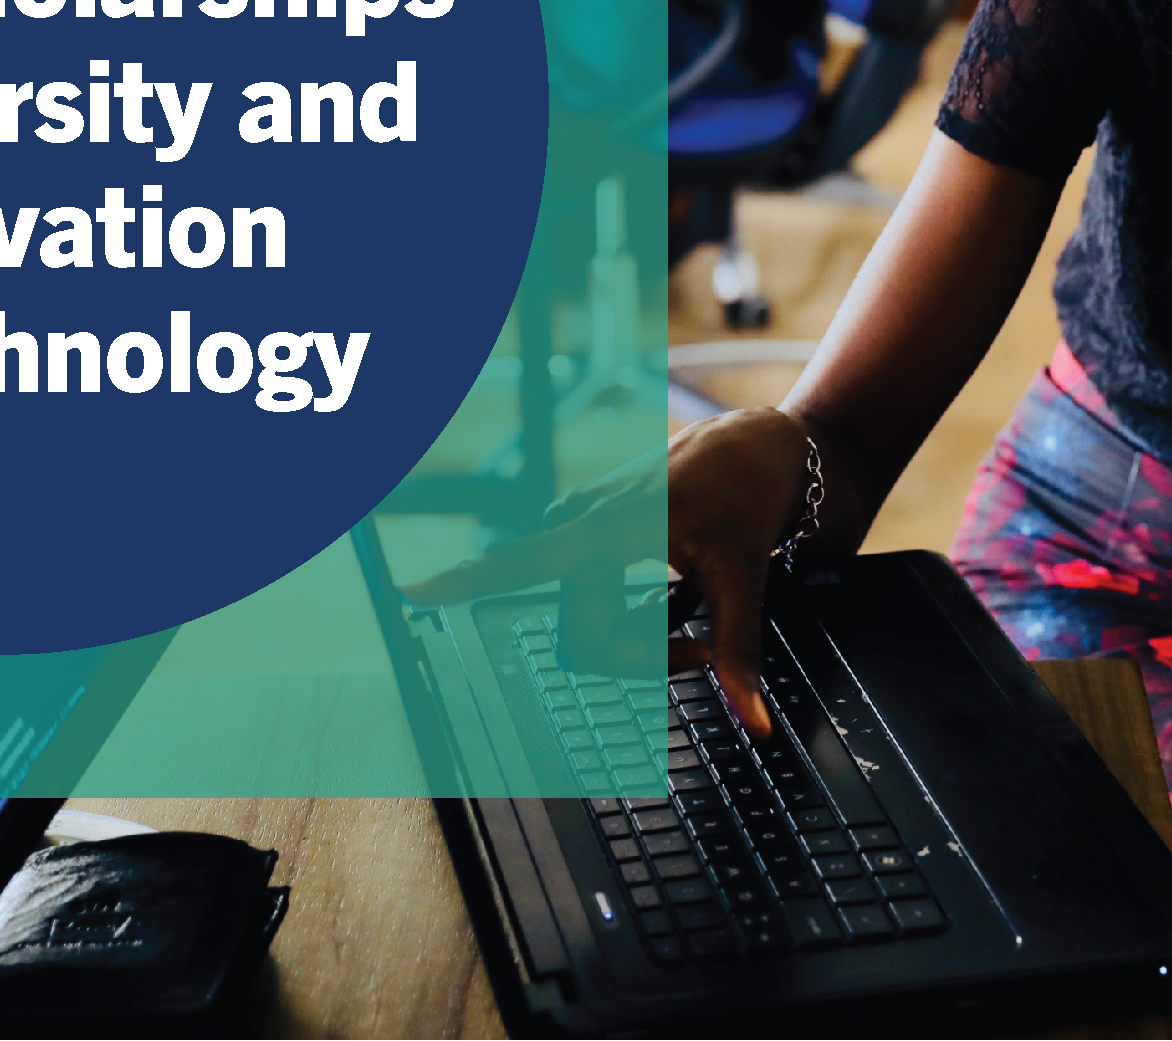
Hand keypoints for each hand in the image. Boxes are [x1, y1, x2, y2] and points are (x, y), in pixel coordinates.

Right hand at [403, 405, 821, 734]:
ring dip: (648, 634)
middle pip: (585, 636)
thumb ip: (740, 654)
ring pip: (593, 624)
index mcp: (610, 526)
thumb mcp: (747, 578)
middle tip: (706, 647)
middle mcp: (583, 522)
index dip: (468, 581)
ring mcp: (583, 525)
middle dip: (646, 655)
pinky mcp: (590, 530)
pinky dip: (644, 613)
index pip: (529, 562)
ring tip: (698, 605)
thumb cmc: (747, 495)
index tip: (414, 591)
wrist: (757, 448)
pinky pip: (598, 601)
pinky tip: (679, 590)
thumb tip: (757, 723)